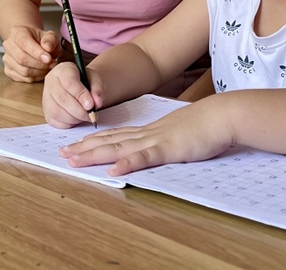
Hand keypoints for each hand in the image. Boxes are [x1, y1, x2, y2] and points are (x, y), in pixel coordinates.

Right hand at [2, 25, 60, 82]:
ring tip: (48, 67)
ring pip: (22, 71)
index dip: (37, 53)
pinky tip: (41, 71)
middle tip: (52, 63)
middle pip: (22, 59)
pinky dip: (35, 77)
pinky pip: (22, 78)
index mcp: (17, 32)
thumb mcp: (50, 36)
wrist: (33, 44)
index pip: (24, 43)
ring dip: (39, 72)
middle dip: (40, 64)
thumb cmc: (41, 40)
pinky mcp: (8, 70)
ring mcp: (6, 59)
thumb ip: (50, 39)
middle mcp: (8, 45)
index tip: (49, 59)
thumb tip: (47, 48)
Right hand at [43, 62, 103, 128]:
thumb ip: (98, 89)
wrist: (81, 86)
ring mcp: (46, 97)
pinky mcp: (46, 110)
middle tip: (91, 115)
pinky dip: (68, 123)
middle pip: (62, 98)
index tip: (91, 105)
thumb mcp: (96, 80)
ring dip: (74, 118)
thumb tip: (97, 103)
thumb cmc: (87, 81)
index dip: (81, 95)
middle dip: (79, 110)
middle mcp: (51, 82)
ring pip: (56, 111)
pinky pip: (54, 121)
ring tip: (85, 116)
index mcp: (63, 70)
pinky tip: (76, 119)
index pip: (69, 82)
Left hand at [58, 99, 232, 175]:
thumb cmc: (206, 125)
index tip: (75, 145)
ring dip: (94, 154)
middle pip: (110, 141)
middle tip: (62, 152)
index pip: (116, 136)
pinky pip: (145, 157)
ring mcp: (157, 140)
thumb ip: (166, 141)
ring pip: (119, 148)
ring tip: (74, 159)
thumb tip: (157, 148)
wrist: (223, 115)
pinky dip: (127, 163)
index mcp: (150, 131)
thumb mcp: (180, 133)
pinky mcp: (169, 149)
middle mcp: (148, 134)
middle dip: (84, 147)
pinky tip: (112, 169)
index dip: (93, 141)